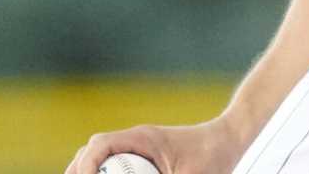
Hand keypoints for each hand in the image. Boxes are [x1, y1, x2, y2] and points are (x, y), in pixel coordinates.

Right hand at [65, 117, 247, 173]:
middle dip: (78, 169)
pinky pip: (115, 161)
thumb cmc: (213, 155)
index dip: (84, 164)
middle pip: (93, 150)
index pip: (100, 144)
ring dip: (88, 169)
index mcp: (142, 137)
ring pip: (101, 155)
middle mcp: (136, 137)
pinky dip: (104, 170)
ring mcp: (139, 145)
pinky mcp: (146, 155)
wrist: (230, 138)